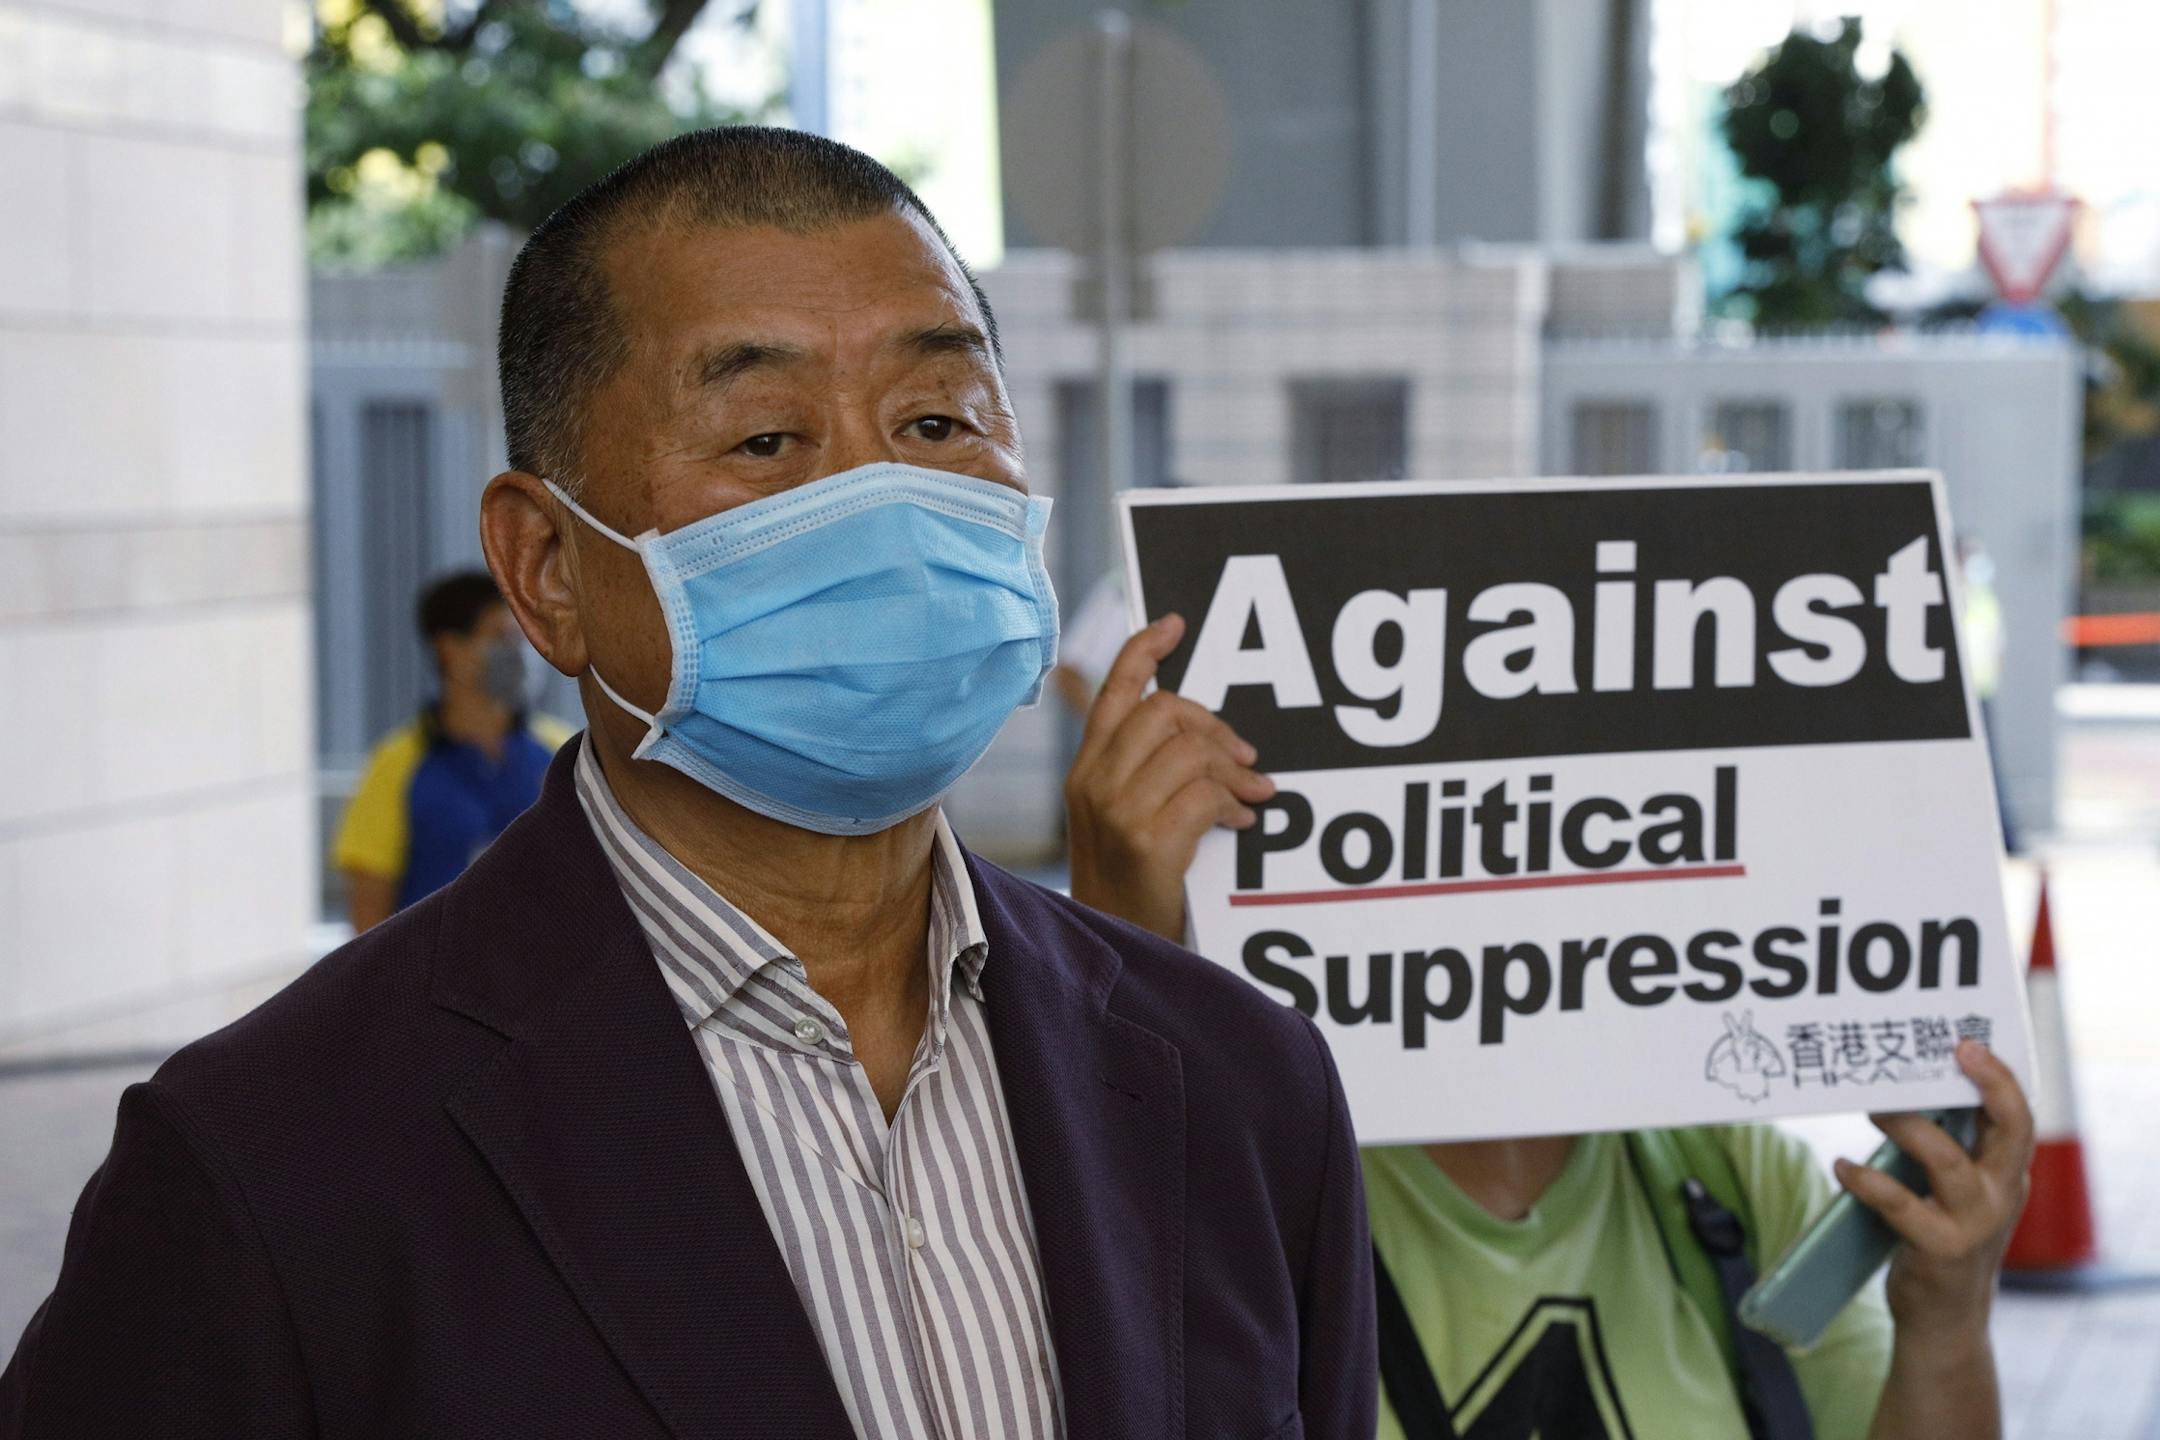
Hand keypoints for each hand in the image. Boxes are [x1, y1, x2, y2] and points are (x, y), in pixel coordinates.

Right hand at [1065, 614, 1275, 941]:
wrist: (1114, 948)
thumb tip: (1202, 735)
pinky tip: (1242, 822)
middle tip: (1245, 755)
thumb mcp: (1118, 818)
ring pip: (1190, 749)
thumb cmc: (1127, 884)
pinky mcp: (1146, 841)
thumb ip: (1143, 770)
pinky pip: (1205, 793)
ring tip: (1253, 792)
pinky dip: (1234, 803)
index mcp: (1084, 769)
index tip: (1175, 624)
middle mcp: (1092, 782)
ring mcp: (1116, 811)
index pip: (1113, 691)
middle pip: (1164, 710)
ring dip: (1235, 768)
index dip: (1143, 650)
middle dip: (1216, 725)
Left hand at [1838, 1041, 2034, 1350]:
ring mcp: (1974, 1224)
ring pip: (1948, 1163)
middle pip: (2011, 1131)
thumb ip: (1941, 1145)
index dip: (2001, 1078)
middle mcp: (2001, 1194)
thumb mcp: (1953, 1189)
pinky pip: (1901, 1207)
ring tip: (1874, 1109)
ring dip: (1909, 1129)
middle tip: (1954, 1052)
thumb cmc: (1940, 1233)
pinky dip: (1868, 1183)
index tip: (1970, 1043)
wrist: (1945, 1316)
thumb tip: (1897, 1087)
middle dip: (1988, 1087)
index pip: (2019, 1117)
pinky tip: (1842, 1166)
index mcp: (2006, 1173)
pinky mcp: (1941, 1250)